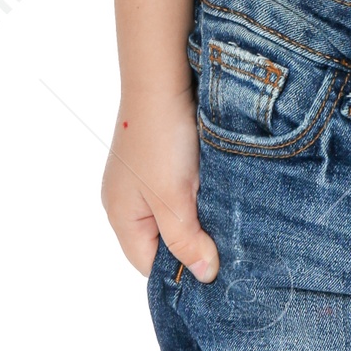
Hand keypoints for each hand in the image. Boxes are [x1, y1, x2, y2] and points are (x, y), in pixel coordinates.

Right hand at [101, 87, 219, 281]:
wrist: (163, 75)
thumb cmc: (162, 139)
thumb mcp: (174, 199)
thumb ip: (186, 240)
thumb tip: (204, 276)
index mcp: (122, 216)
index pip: (150, 265)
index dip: (182, 271)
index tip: (218, 271)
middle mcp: (127, 199)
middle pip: (163, 240)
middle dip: (194, 242)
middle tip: (229, 243)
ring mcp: (143, 176)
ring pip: (176, 212)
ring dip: (200, 213)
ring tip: (226, 212)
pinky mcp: (161, 156)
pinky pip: (181, 186)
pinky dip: (200, 189)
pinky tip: (219, 185)